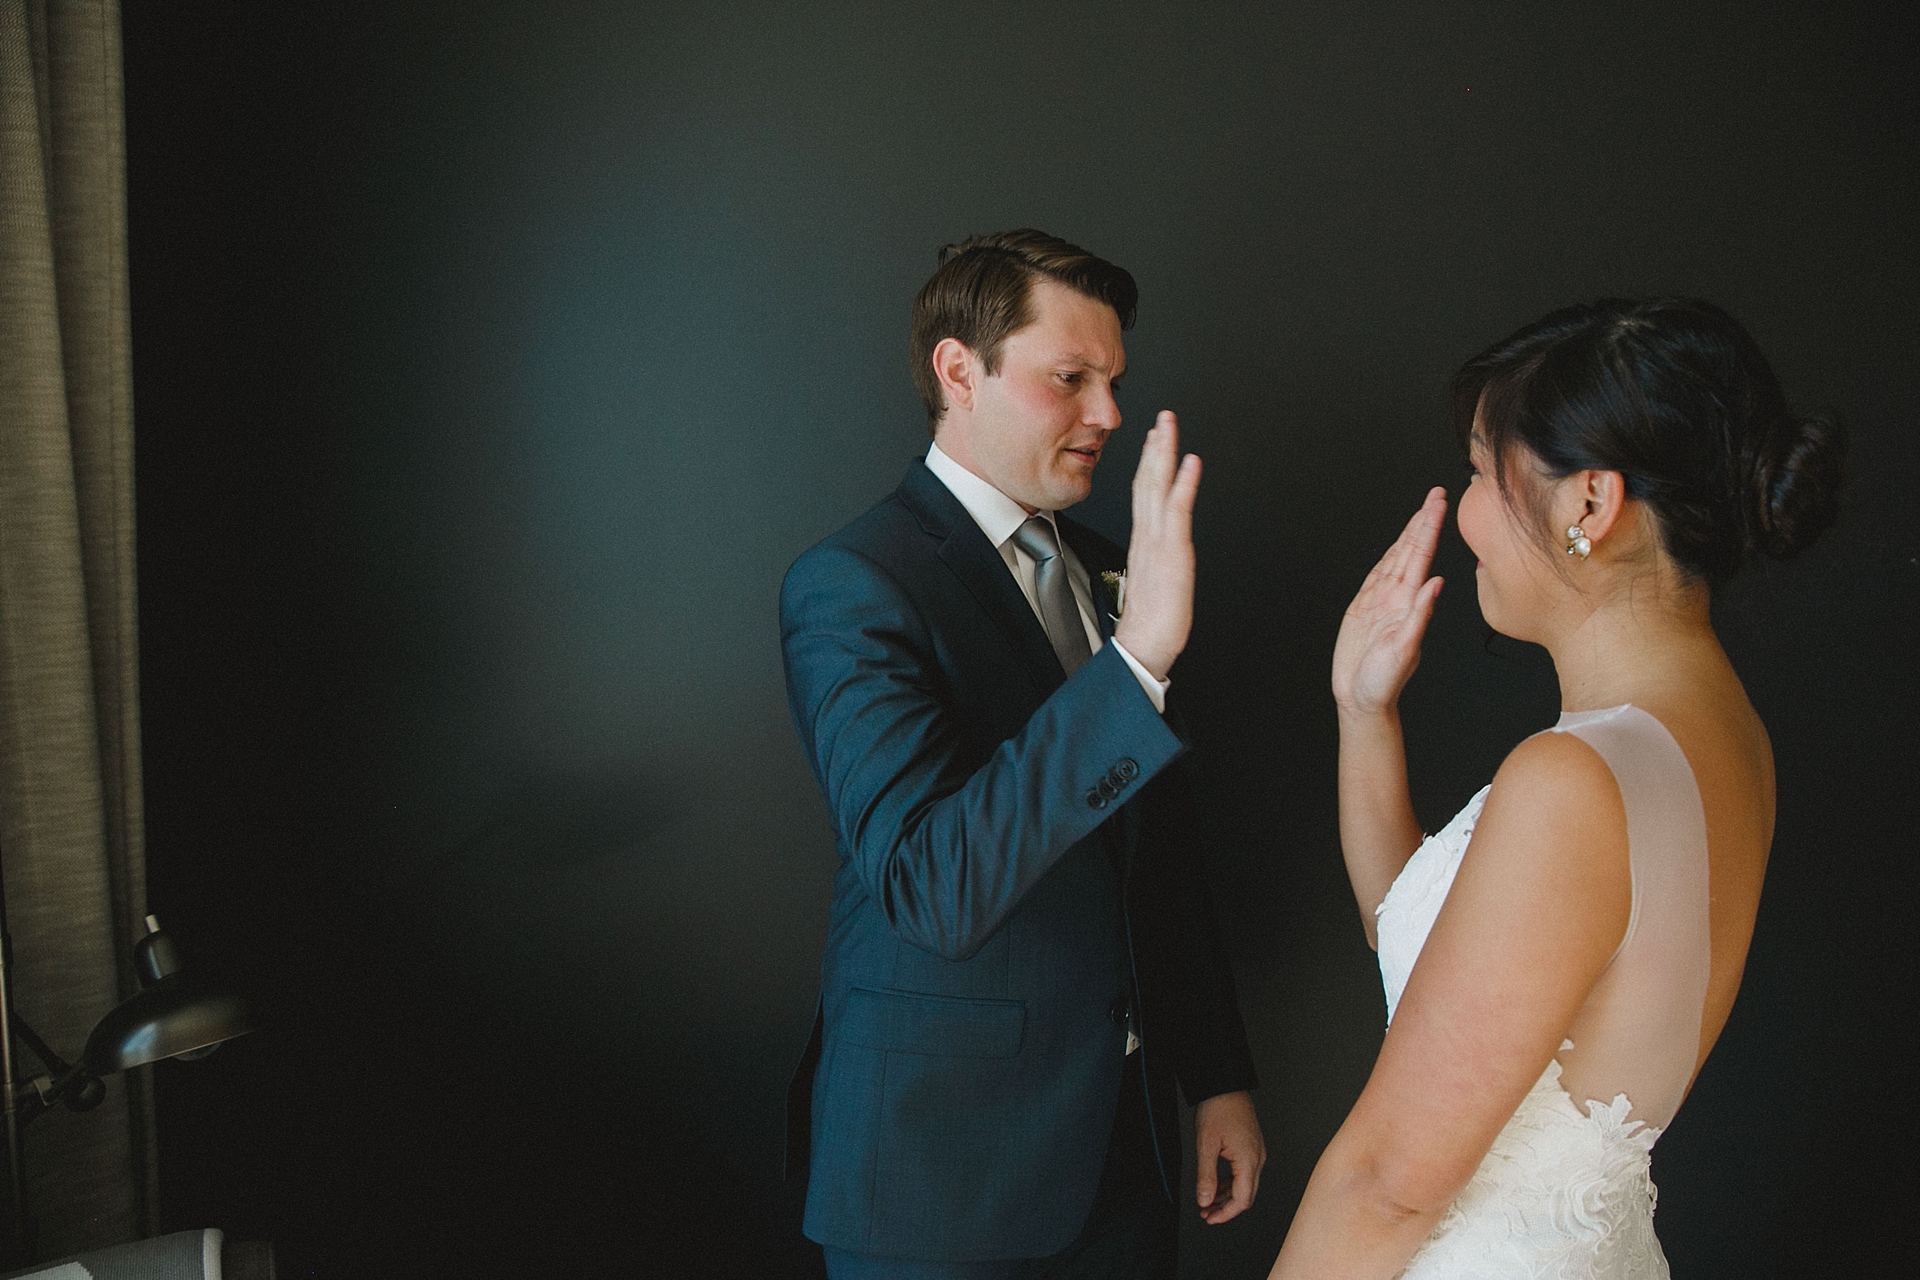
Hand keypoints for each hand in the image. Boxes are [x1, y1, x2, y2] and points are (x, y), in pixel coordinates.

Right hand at [1113, 411, 1201, 680]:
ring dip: (1165, 453)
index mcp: (1143, 543)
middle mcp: (1147, 537)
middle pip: (1147, 482)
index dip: (1148, 464)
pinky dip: (1183, 483)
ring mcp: (1158, 542)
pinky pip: (1177, 510)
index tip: (1154, 439)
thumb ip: (1152, 565)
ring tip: (1170, 426)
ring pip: (1157, 487)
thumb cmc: (1149, 624)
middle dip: (1155, 447)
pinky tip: (1190, 461)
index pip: (1144, 494)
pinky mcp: (1171, 552)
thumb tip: (1154, 560)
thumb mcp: (1152, 585)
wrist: (1143, 648)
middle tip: (1163, 418)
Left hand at [1195, 1090, 1264, 1223]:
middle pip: (1246, 1196)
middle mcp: (1257, 1159)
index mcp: (1249, 1160)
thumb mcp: (1206, 1145)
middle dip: (1226, 1208)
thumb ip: (1206, 1176)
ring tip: (1208, 1202)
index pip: (1242, 1200)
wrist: (1225, 1085)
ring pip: (1246, 1185)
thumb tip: (1205, 1201)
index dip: (1226, 1214)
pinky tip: (1217, 1186)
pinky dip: (1231, 1183)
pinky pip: (1244, 1173)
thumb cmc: (1218, 1109)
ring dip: (1227, 1197)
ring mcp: (1256, 1153)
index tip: (1210, 1218)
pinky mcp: (1252, 1147)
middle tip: (1206, 1214)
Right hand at [1331, 487, 1446, 715]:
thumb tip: (1436, 583)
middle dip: (1423, 522)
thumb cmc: (1384, 682)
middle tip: (1437, 495)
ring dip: (1409, 535)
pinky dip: (1389, 558)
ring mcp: (1382, 603)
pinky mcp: (1365, 610)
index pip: (1422, 556)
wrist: (1362, 699)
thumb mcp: (1404, 650)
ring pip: (1396, 560)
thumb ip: (1419, 616)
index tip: (1441, 503)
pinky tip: (1397, 546)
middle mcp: (1399, 599)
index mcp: (1410, 604)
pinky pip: (1378, 577)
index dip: (1430, 528)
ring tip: (1421, 512)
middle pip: (1411, 551)